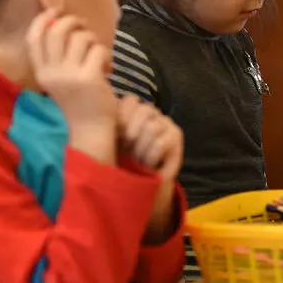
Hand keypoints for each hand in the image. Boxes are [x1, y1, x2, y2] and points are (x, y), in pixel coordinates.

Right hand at [27, 10, 116, 163]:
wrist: (91, 129)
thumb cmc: (79, 102)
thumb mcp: (61, 80)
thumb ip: (60, 57)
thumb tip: (66, 25)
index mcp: (41, 72)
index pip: (33, 38)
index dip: (43, 20)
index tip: (56, 11)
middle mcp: (51, 73)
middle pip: (56, 32)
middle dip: (73, 22)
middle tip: (85, 27)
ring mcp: (69, 76)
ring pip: (80, 38)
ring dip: (93, 39)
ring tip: (99, 53)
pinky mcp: (89, 78)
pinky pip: (98, 50)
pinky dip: (105, 54)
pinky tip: (107, 68)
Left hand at [116, 95, 183, 243]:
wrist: (141, 182)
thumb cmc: (122, 160)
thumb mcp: (111, 140)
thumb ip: (110, 125)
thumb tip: (106, 110)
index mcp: (133, 110)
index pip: (131, 100)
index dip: (122, 118)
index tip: (117, 136)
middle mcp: (151, 112)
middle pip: (143, 111)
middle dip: (131, 135)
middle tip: (128, 151)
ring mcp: (165, 122)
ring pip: (152, 128)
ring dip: (142, 149)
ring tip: (138, 160)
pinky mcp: (176, 135)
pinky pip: (161, 143)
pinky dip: (152, 157)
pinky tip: (149, 165)